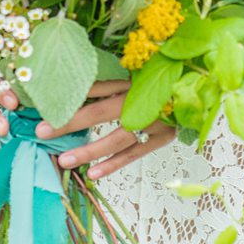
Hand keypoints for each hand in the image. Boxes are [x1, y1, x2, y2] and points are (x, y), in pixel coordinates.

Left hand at [36, 79, 175, 179]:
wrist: (201, 86)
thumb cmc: (165, 75)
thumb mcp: (140, 69)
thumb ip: (113, 78)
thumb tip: (80, 84)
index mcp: (132, 78)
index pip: (96, 87)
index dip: (70, 96)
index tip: (43, 105)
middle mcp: (141, 98)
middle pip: (101, 111)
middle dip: (71, 122)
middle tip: (42, 132)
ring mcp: (153, 119)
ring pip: (116, 138)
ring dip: (89, 150)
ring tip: (64, 160)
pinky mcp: (162, 136)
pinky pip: (134, 153)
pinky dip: (114, 164)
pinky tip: (93, 174)